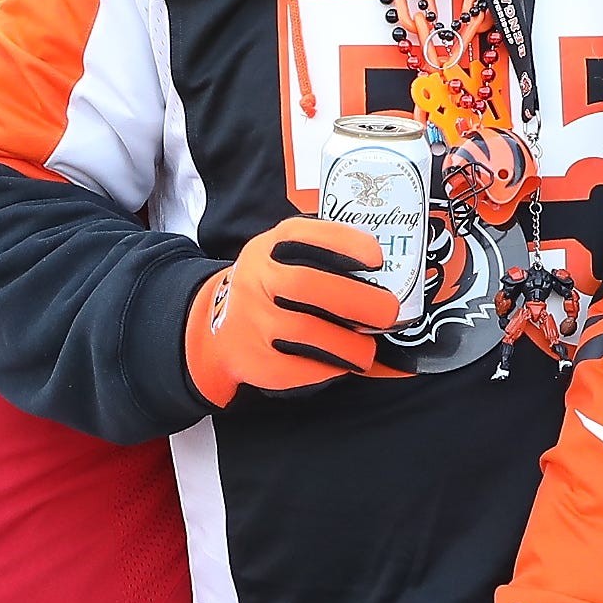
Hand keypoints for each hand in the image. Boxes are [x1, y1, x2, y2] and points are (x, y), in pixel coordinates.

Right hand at [183, 216, 401, 402]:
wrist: (214, 332)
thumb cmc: (269, 290)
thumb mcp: (279, 258)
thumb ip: (319, 254)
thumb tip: (387, 271)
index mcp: (268, 248)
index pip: (304, 235)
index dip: (345, 244)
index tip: (378, 258)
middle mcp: (255, 279)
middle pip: (305, 284)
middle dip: (356, 298)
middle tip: (389, 312)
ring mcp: (251, 320)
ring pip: (306, 331)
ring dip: (349, 343)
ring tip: (369, 350)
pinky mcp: (254, 360)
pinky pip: (298, 367)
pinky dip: (328, 367)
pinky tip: (342, 364)